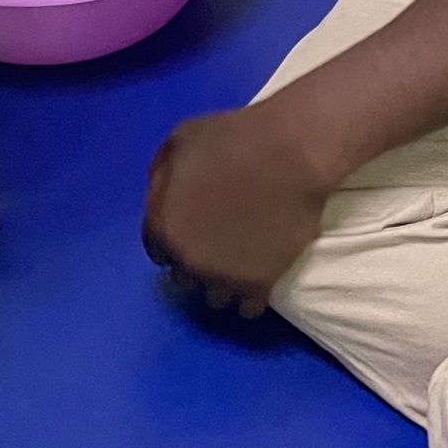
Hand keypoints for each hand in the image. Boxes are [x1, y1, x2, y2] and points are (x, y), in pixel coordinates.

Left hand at [142, 98, 341, 315]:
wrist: (291, 153)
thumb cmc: (233, 138)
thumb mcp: (177, 143)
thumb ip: (161, 180)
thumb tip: (160, 205)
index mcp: (163, 225)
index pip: (156, 252)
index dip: (171, 242)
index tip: (189, 234)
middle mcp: (187, 259)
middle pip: (182, 278)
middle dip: (193, 265)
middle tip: (214, 247)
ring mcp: (223, 276)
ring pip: (213, 297)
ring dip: (220, 284)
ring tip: (236, 267)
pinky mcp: (259, 285)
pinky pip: (247, 309)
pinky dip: (248, 301)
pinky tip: (256, 284)